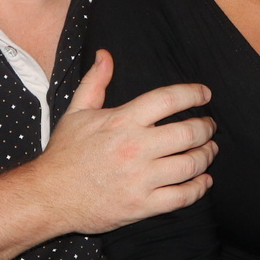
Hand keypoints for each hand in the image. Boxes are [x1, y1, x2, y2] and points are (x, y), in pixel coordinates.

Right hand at [35, 50, 217, 233]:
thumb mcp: (76, 112)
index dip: (192, 93)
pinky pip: (182, 197)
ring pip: (190, 164)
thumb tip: (105, 54)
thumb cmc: (64, 154)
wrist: (49, 196)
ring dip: (207, 156)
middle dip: (206, 127)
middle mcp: (135, 148)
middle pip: (188, 133)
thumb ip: (95, 82)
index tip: (205, 94)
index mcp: (122, 121)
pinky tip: (204, 181)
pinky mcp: (142, 205)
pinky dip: (199, 188)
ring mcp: (140, 178)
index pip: (168, 99)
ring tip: (209, 150)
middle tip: (210, 126)